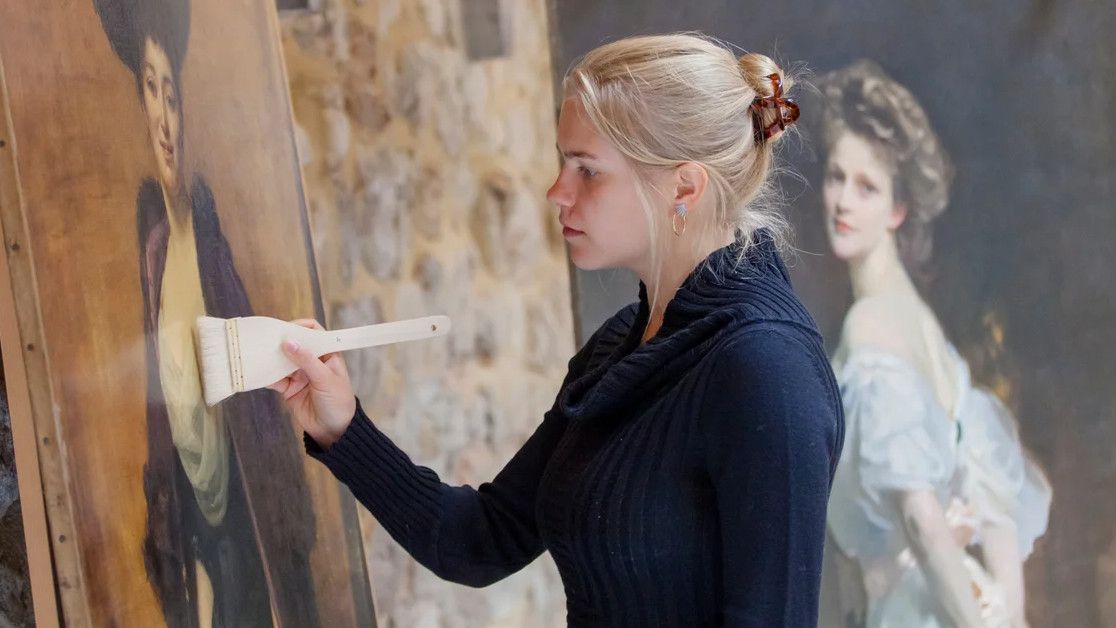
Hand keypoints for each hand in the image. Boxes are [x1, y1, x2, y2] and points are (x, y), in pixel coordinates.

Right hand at [267, 319, 356, 447]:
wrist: (334, 433)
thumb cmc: (338, 403)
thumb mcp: (325, 379)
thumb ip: (307, 360)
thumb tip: (289, 341)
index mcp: (327, 355)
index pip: (315, 333)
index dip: (301, 327)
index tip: (286, 329)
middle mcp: (312, 362)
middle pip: (295, 345)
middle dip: (281, 342)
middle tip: (265, 339)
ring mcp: (300, 375)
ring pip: (282, 361)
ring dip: (271, 358)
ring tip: (258, 352)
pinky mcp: (289, 389)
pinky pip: (275, 379)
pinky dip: (266, 375)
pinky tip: (257, 371)